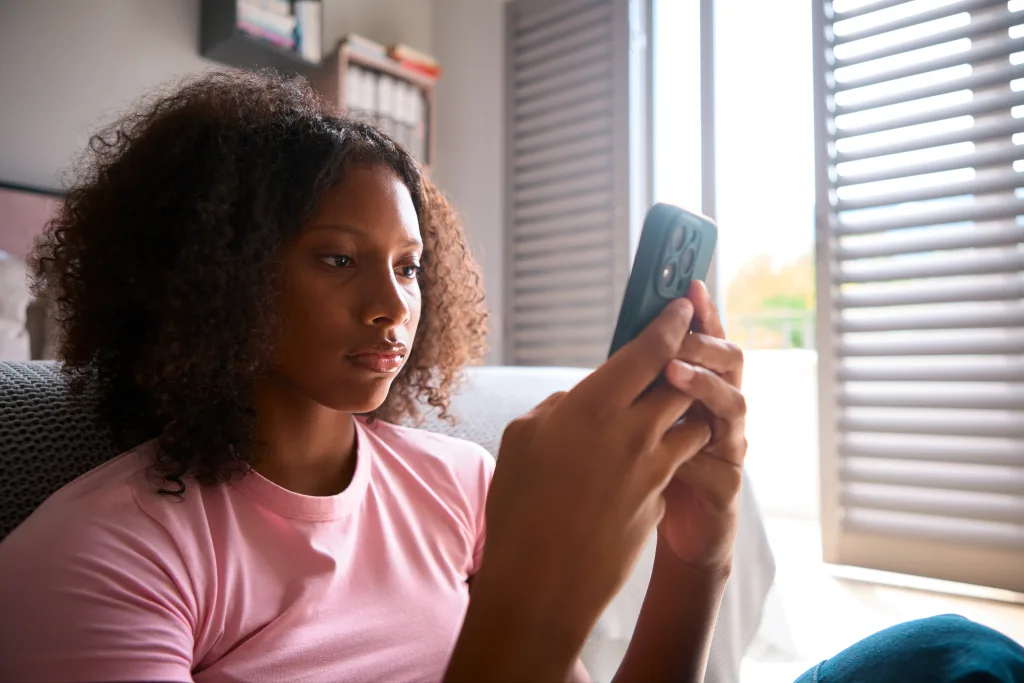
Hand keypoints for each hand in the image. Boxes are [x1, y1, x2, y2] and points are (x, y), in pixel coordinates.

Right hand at [449, 300, 710, 681]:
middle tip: (678, 358)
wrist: (541, 584)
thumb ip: (558, 408)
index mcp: (594, 407)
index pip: (649, 350)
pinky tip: (640, 468)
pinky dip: (669, 457)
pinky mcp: (661, 502)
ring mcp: (654, 471)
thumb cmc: (518, 508)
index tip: (681, 308)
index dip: (670, 324)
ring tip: (662, 415)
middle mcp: (633, 433)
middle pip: (681, 383)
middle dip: (684, 367)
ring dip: (683, 414)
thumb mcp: (522, 440)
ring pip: (691, 424)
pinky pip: (675, 466)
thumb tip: (581, 399)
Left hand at [658, 281, 746, 570]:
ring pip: (732, 404)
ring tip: (672, 371)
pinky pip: (718, 461)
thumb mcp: (642, 420)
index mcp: (701, 388)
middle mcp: (722, 410)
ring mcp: (729, 446)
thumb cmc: (654, 470)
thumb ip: (640, 387)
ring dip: (703, 384)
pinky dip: (695, 451)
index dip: (703, 312)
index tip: (690, 283)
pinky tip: (670, 446)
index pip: (706, 340)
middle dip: (704, 340)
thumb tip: (618, 349)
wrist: (675, 534)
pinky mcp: (726, 485)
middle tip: (677, 327)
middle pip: (729, 361)